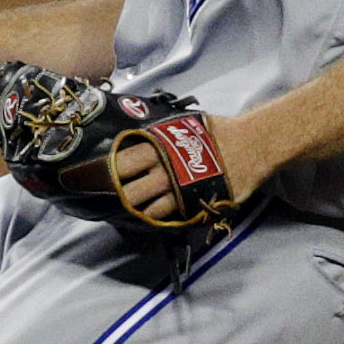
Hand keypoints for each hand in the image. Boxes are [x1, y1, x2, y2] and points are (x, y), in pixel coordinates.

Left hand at [109, 110, 261, 220]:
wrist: (251, 144)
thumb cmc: (217, 132)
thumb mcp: (182, 126)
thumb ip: (159, 135)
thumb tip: (135, 138)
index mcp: (157, 145)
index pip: (121, 161)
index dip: (105, 172)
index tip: (91, 178)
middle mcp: (164, 167)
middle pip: (128, 188)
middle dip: (115, 196)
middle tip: (105, 200)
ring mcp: (178, 188)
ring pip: (145, 206)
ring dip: (134, 210)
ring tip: (124, 211)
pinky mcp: (193, 203)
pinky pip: (167, 216)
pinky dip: (155, 218)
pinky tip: (148, 217)